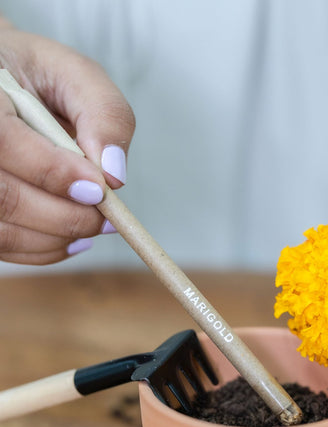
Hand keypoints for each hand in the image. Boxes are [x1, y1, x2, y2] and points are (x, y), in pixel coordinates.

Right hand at [0, 19, 134, 263]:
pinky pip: (3, 246)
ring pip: (3, 231)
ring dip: (57, 238)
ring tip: (92, 224)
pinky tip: (68, 236)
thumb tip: (114, 174)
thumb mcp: (71, 75)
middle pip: (3, 198)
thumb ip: (103, 112)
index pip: (3, 142)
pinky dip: (44, 249)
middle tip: (105, 216)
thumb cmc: (31, 78)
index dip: (53, 172)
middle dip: (65, 216)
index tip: (98, 188)